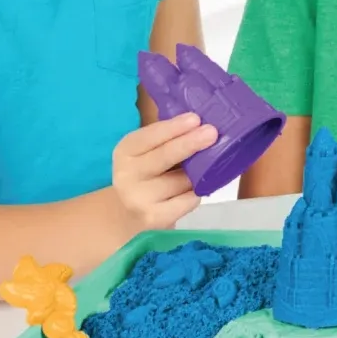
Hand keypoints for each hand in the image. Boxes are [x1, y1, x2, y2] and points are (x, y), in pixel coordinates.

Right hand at [111, 112, 216, 229]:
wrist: (129, 215)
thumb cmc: (146, 176)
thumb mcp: (146, 153)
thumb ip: (166, 139)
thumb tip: (200, 126)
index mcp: (125, 151)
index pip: (150, 136)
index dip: (173, 127)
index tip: (195, 118)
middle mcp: (126, 174)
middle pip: (164, 156)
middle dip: (190, 143)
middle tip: (212, 133)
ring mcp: (139, 199)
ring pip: (181, 180)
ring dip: (198, 173)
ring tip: (201, 170)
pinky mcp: (154, 219)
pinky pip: (187, 200)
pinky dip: (196, 194)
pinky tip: (193, 191)